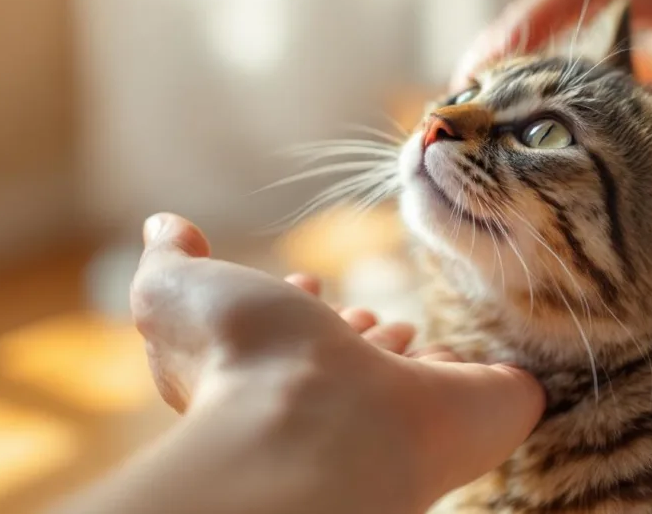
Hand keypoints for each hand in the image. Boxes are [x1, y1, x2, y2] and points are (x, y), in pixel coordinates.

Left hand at [59, 213, 543, 513]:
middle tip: (362, 315)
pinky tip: (478, 368)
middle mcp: (338, 397)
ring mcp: (409, 414)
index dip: (296, 307)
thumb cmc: (243, 356)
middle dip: (354, 329)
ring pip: (410, 380)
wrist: (322, 423)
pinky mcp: (480, 414)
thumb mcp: (177, 293)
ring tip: (404, 331)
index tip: (307, 282)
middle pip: (350, 361)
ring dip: (403, 353)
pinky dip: (489, 383)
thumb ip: (169, 262)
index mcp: (273, 367)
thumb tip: (163, 227)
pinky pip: (489, 394)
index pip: (290, 336)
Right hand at [453, 0, 651, 200]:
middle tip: (459, 107)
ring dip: (510, 84)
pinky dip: (536, 104)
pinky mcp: (638, 73)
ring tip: (473, 124)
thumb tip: (597, 129)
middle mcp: (651, 10)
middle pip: (550, 16)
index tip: (479, 72)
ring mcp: (642, 41)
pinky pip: (572, 78)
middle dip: (498, 59)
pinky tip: (512, 136)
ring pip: (555, 46)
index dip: (519, 29)